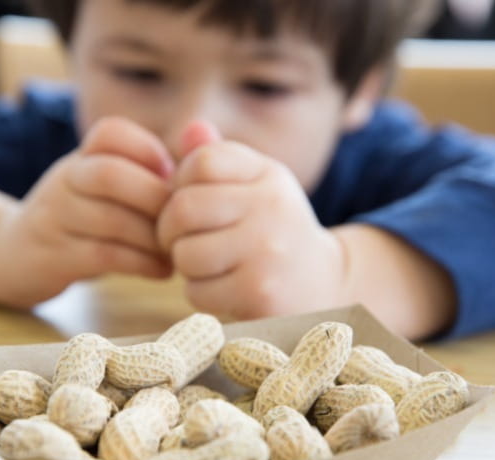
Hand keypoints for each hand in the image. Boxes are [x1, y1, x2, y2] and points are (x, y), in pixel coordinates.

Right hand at [0, 117, 174, 306]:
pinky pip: (103, 255)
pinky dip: (141, 263)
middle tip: (184, 221)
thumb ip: (146, 171)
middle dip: (155, 198)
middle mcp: (64, 181)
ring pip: (109, 220)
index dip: (147, 150)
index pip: (110, 133)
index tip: (171, 177)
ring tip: (178, 250)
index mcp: (81, 157)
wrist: (13, 255)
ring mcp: (54, 219)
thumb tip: (205, 149)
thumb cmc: (81, 219)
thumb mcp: (102, 186)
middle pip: (109, 174)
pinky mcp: (52, 257)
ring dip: (153, 238)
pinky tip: (162, 270)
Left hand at [157, 122, 346, 318]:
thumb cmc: (273, 232)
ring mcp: (267, 250)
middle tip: (182, 241)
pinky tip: (224, 289)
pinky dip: (201, 294)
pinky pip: (197, 290)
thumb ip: (219, 159)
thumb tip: (190, 130)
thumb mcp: (256, 187)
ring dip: (186, 266)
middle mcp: (272, 206)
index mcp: (268, 174)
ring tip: (209, 265)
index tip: (192, 203)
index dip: (180, 184)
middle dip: (170, 230)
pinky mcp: (259, 291)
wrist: (324, 285)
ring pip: (185, 253)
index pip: (202, 161)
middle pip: (183, 207)